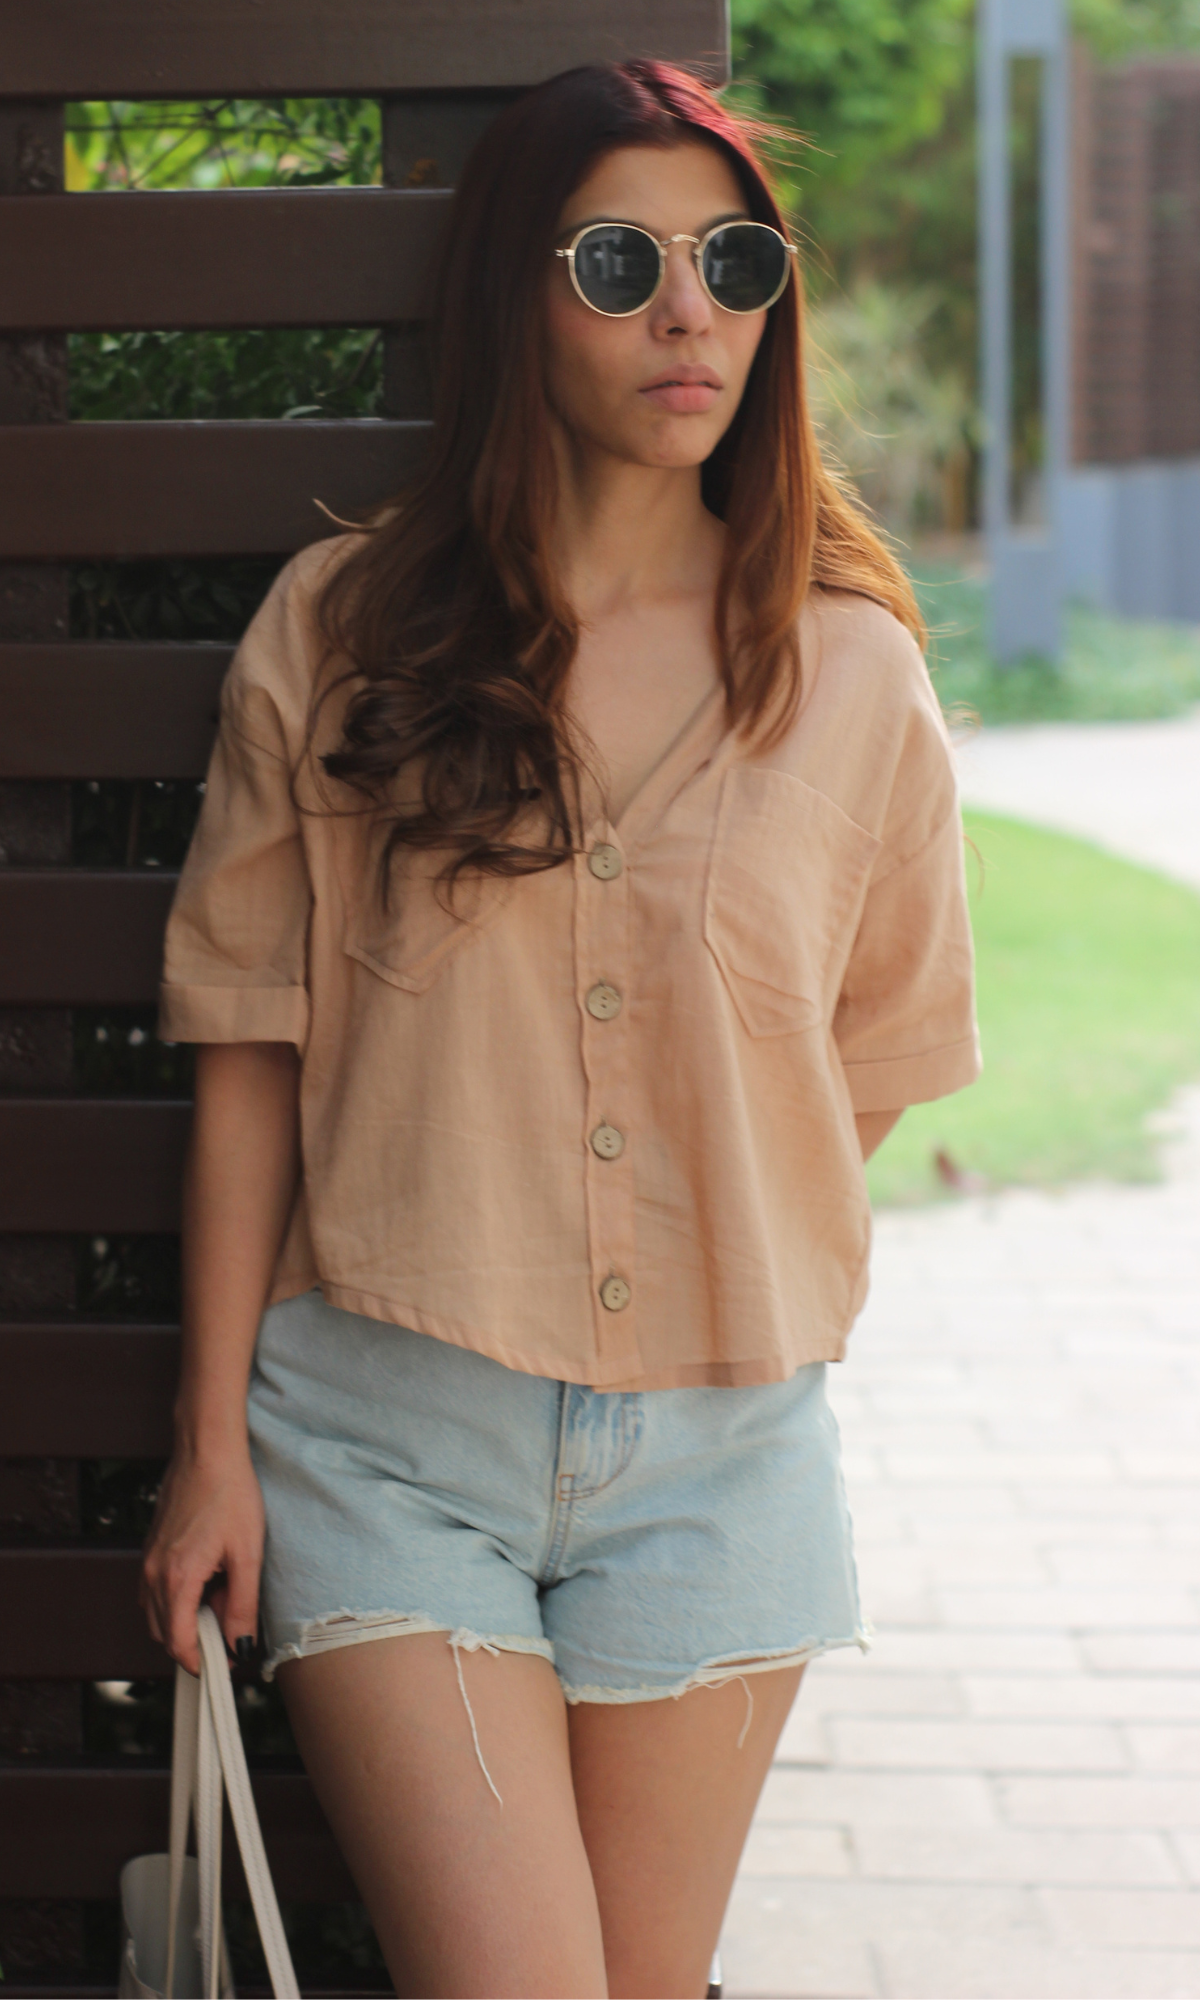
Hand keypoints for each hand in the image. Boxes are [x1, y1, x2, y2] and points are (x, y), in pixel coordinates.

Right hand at [141, 1444, 265, 1676]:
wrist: (207, 1451)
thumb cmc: (230, 1494)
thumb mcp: (247, 1553)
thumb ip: (242, 1605)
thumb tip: (239, 1645)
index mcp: (176, 1579)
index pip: (178, 1643)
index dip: (202, 1662)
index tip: (226, 1665)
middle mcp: (153, 1574)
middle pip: (163, 1634)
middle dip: (194, 1644)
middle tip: (230, 1636)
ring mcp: (148, 1561)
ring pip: (156, 1615)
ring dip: (185, 1623)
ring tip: (223, 1604)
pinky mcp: (151, 1550)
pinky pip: (155, 1593)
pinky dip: (176, 1602)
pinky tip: (208, 1584)